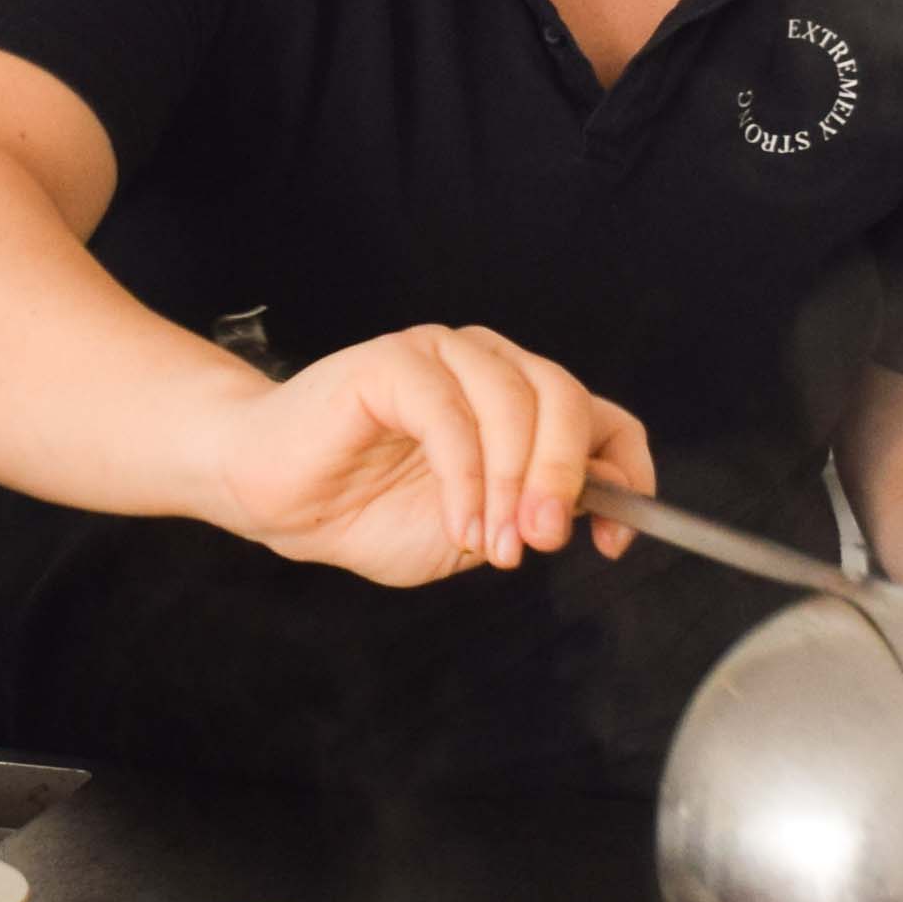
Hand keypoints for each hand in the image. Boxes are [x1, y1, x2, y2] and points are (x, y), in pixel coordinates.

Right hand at [197, 325, 656, 586]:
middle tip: (543, 541)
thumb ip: (533, 514)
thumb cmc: (367, 511)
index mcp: (519, 402)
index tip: (614, 540)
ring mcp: (440, 355)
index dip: (625, 473)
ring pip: (515, 402)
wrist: (276, 500)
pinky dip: (464, 479)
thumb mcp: (477, 530)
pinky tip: (457, 523)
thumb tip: (601, 511)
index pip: (603, 419)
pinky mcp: (391, 362)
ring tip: (494, 545)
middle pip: (567, 400)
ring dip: (512, 485)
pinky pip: (449, 413)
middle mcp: (488, 366)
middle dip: (565, 479)